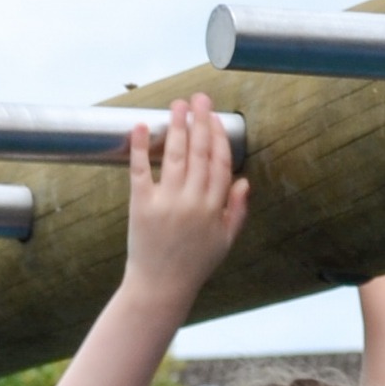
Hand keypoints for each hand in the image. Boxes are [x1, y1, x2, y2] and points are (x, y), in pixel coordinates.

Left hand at [121, 96, 247, 307]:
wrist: (160, 287)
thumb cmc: (194, 265)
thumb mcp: (225, 242)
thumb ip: (237, 211)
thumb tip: (244, 180)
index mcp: (214, 209)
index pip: (220, 163)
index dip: (218, 137)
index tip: (215, 118)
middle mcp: (193, 202)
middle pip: (200, 153)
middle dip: (201, 121)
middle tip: (199, 97)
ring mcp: (167, 203)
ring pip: (175, 156)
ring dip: (178, 126)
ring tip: (178, 104)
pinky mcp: (141, 206)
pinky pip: (141, 171)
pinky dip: (140, 147)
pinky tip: (143, 127)